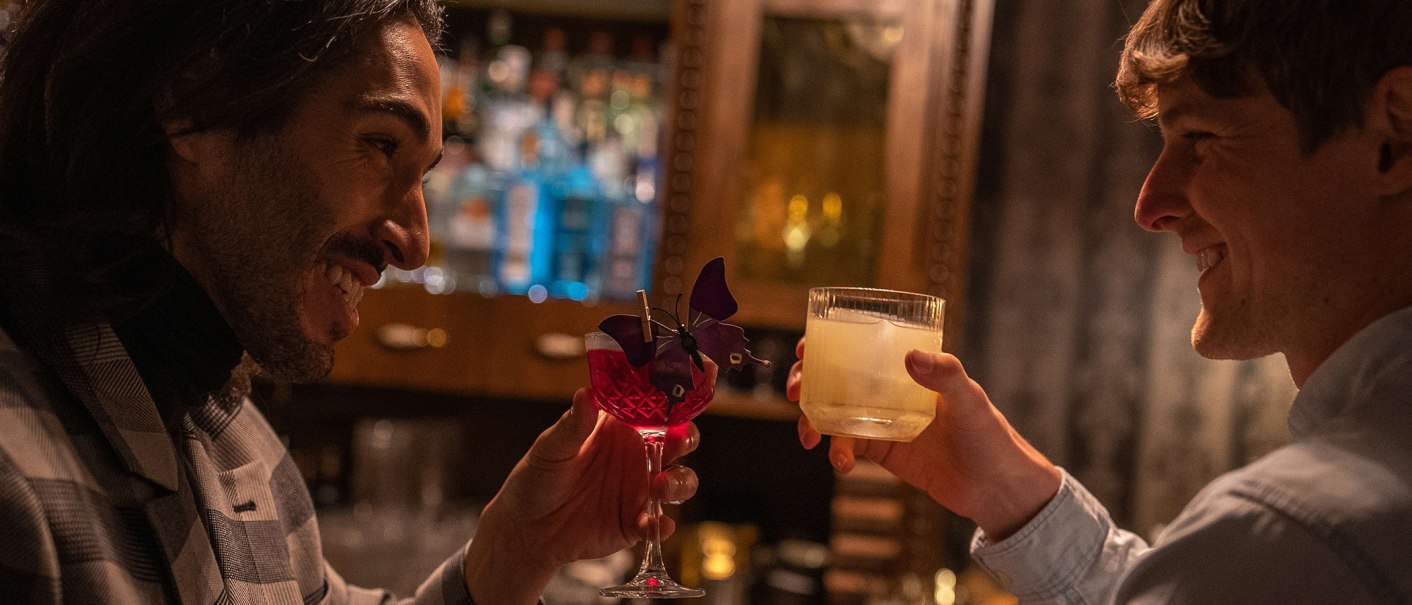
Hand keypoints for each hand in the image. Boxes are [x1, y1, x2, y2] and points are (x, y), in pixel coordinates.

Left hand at [464, 389, 701, 604]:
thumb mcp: (551, 447)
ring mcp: (640, 489)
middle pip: (679, 442)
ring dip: (678, 482)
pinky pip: (658, 523)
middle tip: (677, 442)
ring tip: (660, 487)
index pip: (655, 408)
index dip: (673, 401)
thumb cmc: (538, 477)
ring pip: (679, 481)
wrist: (528, 528)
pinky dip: (662, 525)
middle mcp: (637, 455)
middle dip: (686, 439)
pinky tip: (654, 525)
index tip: (681, 395)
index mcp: (621, 428)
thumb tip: (586, 393)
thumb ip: (574, 424)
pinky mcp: (636, 523)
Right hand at [786, 338, 1059, 539]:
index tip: (805, 347)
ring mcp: (883, 421)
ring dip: (813, 422)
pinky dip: (837, 454)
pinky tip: (840, 464)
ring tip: (810, 437)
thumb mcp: (970, 399)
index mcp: (907, 368)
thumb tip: (910, 356)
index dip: (827, 344)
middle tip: (795, 392)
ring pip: (834, 413)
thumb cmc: (990, 435)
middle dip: (807, 382)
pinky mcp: (883, 452)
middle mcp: (890, 390)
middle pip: (835, 378)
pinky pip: (848, 447)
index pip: (860, 346)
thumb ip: (944, 374)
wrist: (998, 488)